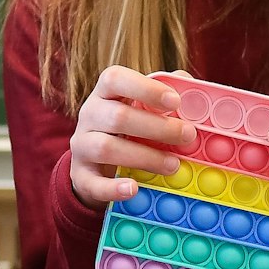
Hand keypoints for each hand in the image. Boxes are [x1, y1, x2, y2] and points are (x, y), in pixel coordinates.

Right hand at [67, 66, 197, 209]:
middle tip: (187, 136)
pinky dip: (114, 188)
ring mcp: (81, 146)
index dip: (145, 88)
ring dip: (144, 157)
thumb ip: (162, 95)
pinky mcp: (81, 176)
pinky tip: (135, 189)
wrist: (97, 166)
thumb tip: (186, 80)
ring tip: (173, 165)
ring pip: (106, 148)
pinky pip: (93, 183)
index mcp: (105, 93)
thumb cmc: (129, 129)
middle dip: (156, 127)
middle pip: (117, 116)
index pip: (115, 79)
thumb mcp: (142, 108)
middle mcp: (89, 115)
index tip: (175, 101)